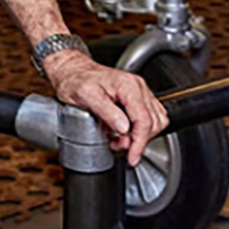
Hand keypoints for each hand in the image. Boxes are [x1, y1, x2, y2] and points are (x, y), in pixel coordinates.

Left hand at [43, 51, 169, 167]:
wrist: (73, 72)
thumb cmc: (76, 80)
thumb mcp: (86, 96)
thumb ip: (106, 112)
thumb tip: (124, 128)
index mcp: (128, 86)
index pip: (144, 120)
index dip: (139, 143)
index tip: (132, 157)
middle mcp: (138, 87)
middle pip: (152, 123)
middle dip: (137, 140)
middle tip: (119, 145)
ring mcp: (140, 92)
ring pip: (155, 122)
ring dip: (139, 136)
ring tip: (119, 139)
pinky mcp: (138, 98)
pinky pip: (149, 118)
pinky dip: (140, 130)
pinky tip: (123, 133)